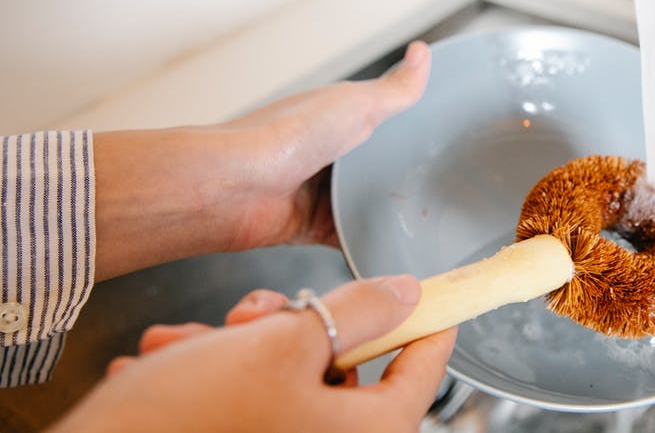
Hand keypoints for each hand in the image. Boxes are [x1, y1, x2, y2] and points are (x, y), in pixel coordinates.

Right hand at [57, 276, 456, 431]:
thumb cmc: (188, 416)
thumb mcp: (281, 342)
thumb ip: (355, 312)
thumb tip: (405, 294)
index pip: (421, 372)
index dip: (427, 325)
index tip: (431, 298)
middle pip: (338, 367)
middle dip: (287, 329)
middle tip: (251, 314)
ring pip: (279, 378)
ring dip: (234, 347)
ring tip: (189, 344)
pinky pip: (239, 402)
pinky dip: (206, 375)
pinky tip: (167, 365)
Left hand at [93, 41, 431, 279]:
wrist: (234, 187)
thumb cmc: (286, 135)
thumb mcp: (354, 103)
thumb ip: (395, 90)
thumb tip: (424, 53)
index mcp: (340, 117)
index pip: (388, 120)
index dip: (417, 129)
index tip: (453, 140)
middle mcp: (332, 154)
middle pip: (382, 167)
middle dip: (409, 177)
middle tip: (454, 188)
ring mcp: (323, 192)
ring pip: (370, 204)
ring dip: (391, 212)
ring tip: (436, 223)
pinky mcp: (315, 227)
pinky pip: (352, 238)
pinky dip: (371, 244)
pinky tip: (400, 249)